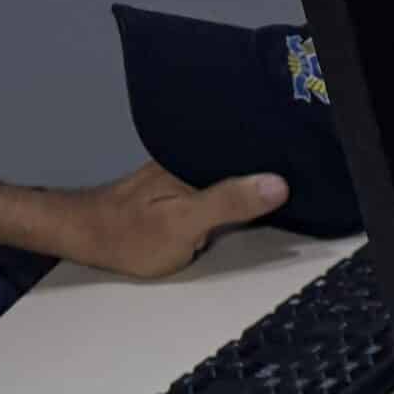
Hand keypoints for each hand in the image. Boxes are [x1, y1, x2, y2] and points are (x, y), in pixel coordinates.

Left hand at [0, 161, 288, 277]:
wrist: (83, 238)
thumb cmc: (131, 236)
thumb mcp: (186, 224)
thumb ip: (230, 202)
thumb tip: (278, 182)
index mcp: (194, 163)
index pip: (247, 156)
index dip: (279, 160)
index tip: (311, 167)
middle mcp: (188, 162)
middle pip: (240, 162)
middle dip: (269, 167)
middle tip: (304, 177)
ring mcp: (181, 175)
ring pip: (227, 173)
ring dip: (251, 180)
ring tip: (284, 186)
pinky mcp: (176, 190)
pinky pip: (215, 184)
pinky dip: (233, 191)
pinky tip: (245, 199)